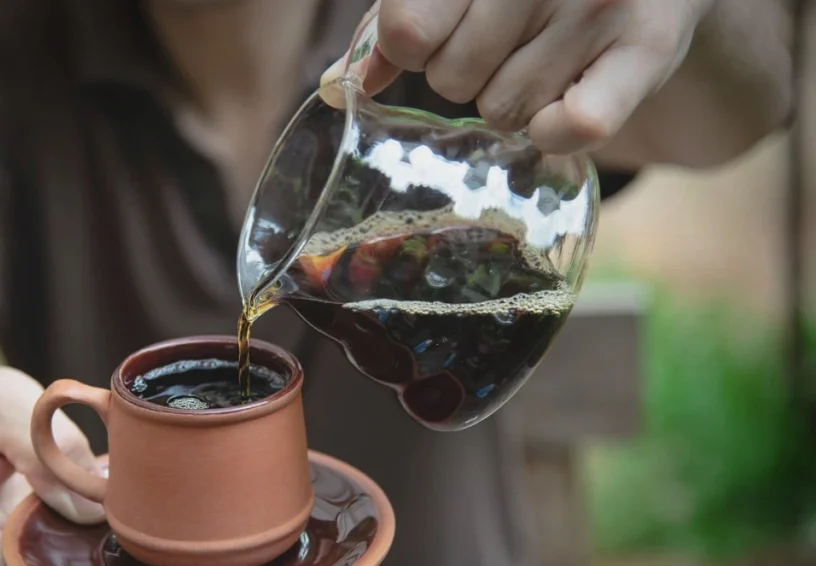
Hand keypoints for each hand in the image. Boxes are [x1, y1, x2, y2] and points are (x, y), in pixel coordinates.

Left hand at [322, 0, 712, 153]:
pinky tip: (564, 103)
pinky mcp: (649, 47)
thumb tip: (338, 84)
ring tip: (544, 56)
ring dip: (510, 100)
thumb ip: (398, 20)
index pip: (407, 30)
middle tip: (503, 43)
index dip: (412, 46)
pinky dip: (556, 130)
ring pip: (502, 109)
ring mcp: (600, 2)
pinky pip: (577, 125)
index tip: (435, 33)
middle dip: (464, 73)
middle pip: (451, 77)